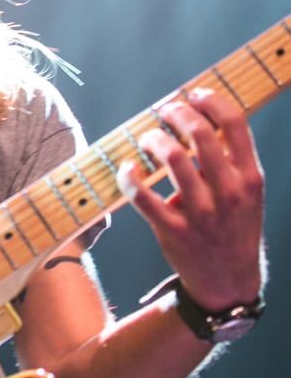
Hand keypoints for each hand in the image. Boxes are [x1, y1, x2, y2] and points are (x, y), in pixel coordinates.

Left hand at [119, 88, 264, 310]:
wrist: (229, 282)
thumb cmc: (234, 227)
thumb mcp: (247, 192)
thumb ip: (231, 158)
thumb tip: (199, 116)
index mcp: (249, 178)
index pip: (234, 124)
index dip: (211, 101)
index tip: (195, 95)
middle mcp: (228, 193)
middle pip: (200, 134)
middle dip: (177, 113)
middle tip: (166, 111)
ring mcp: (201, 213)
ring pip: (172, 158)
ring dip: (153, 139)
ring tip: (148, 139)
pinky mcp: (173, 230)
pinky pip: (143, 197)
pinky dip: (129, 177)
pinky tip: (128, 167)